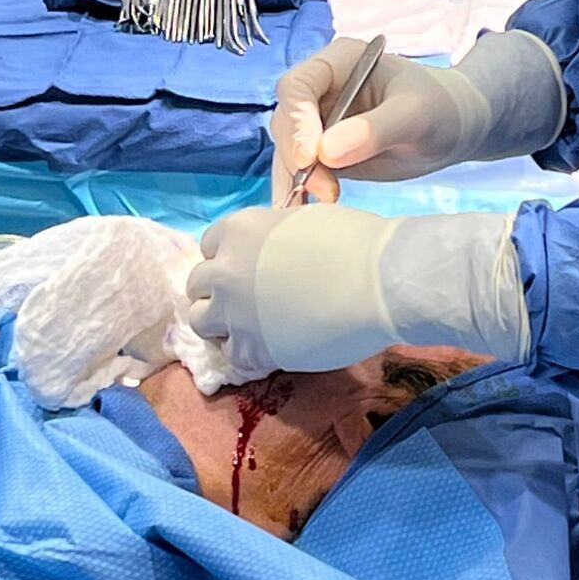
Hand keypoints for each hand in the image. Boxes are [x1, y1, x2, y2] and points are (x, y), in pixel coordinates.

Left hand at [186, 204, 529, 372]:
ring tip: (250, 329)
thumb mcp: (302, 222)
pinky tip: (270, 349)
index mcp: (238, 230)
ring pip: (201, 323)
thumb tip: (276, 255)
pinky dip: (246, 354)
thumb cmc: (355, 242)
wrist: (380, 283)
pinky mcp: (252, 351)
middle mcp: (225, 270)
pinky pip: (232, 357)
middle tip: (246, 301)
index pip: (210, 246)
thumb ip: (274, 240)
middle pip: (198, 286)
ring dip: (222, 325)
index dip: (230, 258)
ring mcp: (234, 314)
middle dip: (219, 292)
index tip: (249, 269)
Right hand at [269, 31, 567, 205]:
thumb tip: (326, 152)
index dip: (296, 121)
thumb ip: (374, 130)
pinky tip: (301, 215)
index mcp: (339, 63)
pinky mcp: (324, 154)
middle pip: (286, 122)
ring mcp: (320, 123)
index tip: (308, 157)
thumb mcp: (415, 116)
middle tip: (326, 191)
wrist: (454, 129)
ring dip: (293, 182)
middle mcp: (321, 91)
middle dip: (297, 159)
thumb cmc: (440, 109)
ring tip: (304, 212)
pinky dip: (299, 194)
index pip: (297, 86)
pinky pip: (302, 173)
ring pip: (288, 152)